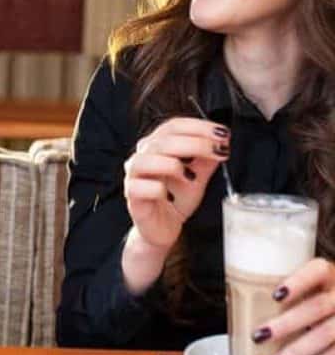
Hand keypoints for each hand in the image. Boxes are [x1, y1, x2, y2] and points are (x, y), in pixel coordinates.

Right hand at [123, 117, 229, 249]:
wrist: (163, 228)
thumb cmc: (177, 198)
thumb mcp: (198, 177)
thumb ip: (207, 160)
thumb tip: (222, 142)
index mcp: (157, 145)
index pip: (174, 126)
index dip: (199, 126)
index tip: (222, 133)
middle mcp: (142, 155)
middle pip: (163, 139)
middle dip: (195, 142)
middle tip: (218, 150)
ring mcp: (134, 175)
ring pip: (147, 159)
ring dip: (173, 164)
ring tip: (192, 176)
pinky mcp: (131, 196)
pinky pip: (141, 187)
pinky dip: (159, 189)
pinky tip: (170, 196)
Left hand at [252, 257, 334, 354]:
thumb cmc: (319, 291)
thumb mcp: (310, 281)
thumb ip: (285, 288)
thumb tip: (235, 298)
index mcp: (328, 273)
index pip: (316, 272)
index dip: (297, 283)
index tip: (276, 295)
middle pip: (316, 307)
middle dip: (287, 324)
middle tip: (259, 335)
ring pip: (326, 335)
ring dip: (296, 352)